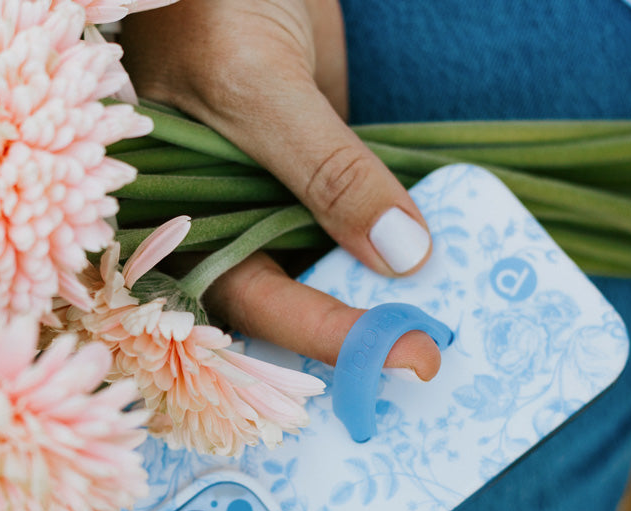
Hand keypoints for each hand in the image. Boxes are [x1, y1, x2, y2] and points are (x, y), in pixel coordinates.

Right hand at [121, 0, 440, 376]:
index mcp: (179, 222)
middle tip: (437, 355)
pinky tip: (443, 258)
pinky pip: (360, 215)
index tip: (406, 354)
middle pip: (292, 301)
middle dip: (361, 332)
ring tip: (451, 317)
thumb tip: (401, 254)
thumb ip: (323, 170)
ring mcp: (275, 197)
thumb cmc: (203, 7)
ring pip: (331, 263)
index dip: (325, 335)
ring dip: (385, 291)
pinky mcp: (318, 171)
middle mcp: (226, 223)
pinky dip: (397, 236)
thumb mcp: (255, 83)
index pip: (253, 298)